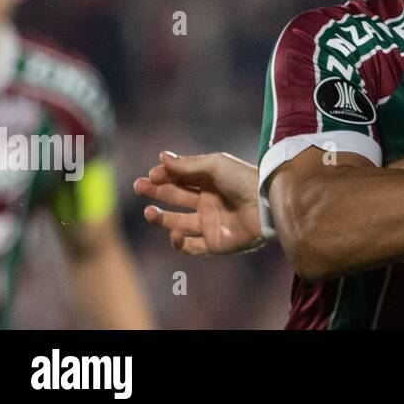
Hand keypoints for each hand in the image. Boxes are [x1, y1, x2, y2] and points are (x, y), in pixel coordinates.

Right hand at [132, 151, 263, 254]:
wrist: (265, 204)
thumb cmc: (243, 179)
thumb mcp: (214, 165)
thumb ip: (187, 165)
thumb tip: (162, 157)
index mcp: (211, 181)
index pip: (182, 178)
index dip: (165, 175)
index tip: (152, 174)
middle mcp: (210, 202)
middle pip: (177, 197)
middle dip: (157, 192)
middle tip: (138, 186)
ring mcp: (212, 223)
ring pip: (179, 223)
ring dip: (161, 218)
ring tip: (149, 212)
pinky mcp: (217, 243)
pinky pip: (193, 247)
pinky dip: (180, 243)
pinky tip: (174, 234)